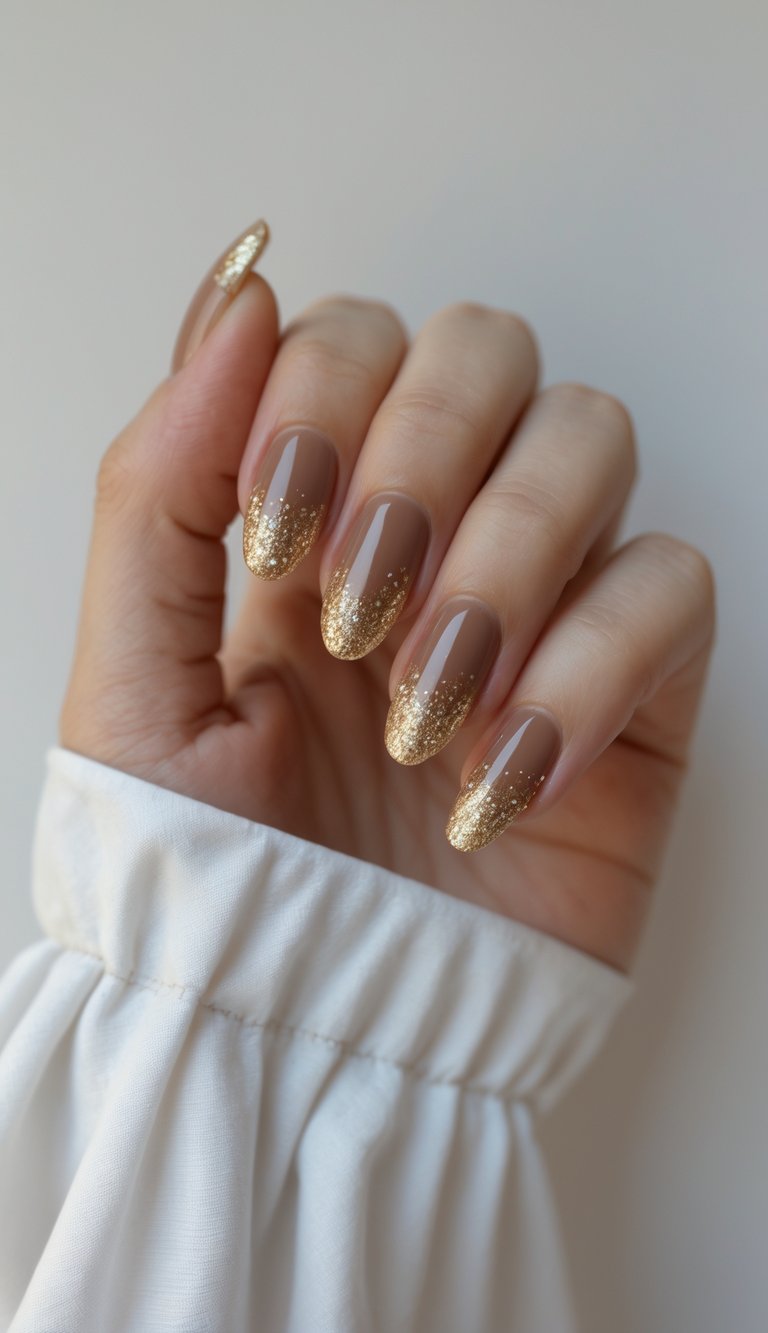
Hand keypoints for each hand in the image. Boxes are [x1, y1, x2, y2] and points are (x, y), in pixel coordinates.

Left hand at [60, 222, 715, 969]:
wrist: (311, 1033)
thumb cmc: (211, 872)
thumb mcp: (136, 684)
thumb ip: (159, 485)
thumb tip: (236, 293)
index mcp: (306, 514)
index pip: (353, 335)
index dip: (323, 393)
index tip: (272, 531)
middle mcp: (431, 530)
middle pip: (487, 348)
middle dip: (421, 457)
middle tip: (354, 607)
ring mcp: (542, 596)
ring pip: (590, 439)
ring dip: (503, 561)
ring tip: (424, 708)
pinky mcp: (633, 685)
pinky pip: (671, 589)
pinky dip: (589, 667)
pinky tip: (502, 775)